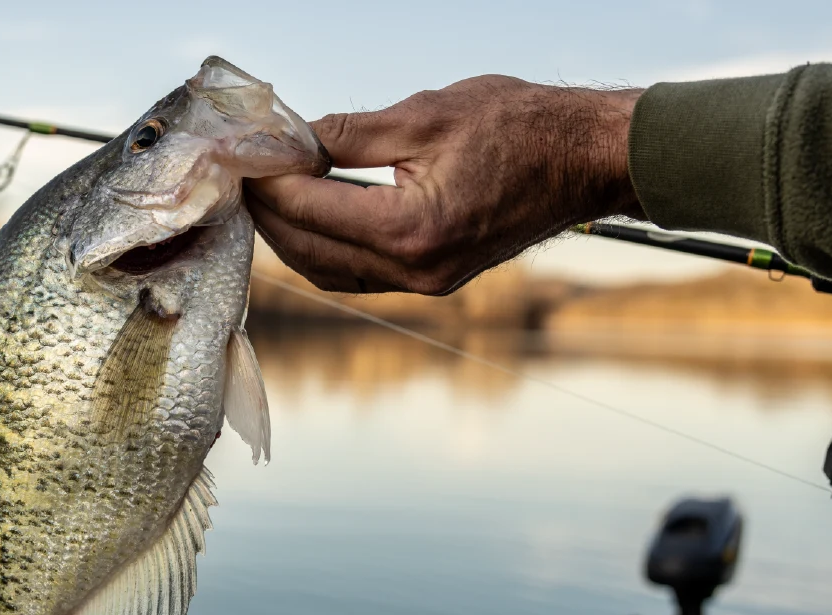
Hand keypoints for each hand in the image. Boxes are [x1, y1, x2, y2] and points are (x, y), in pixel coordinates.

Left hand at [247, 76, 644, 294]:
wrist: (588, 160)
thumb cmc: (522, 127)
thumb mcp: (427, 114)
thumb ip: (349, 133)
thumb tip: (292, 140)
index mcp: (412, 231)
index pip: (310, 211)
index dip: (269, 181)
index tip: (243, 154)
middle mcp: (415, 271)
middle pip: (309, 252)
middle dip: (269, 214)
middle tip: (244, 174)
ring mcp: (426, 283)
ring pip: (329, 272)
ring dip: (293, 236)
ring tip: (268, 193)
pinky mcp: (434, 279)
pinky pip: (360, 274)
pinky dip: (326, 247)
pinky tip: (311, 214)